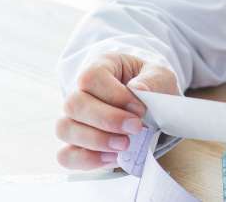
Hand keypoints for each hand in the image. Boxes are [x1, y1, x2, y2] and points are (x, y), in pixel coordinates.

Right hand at [55, 53, 178, 169]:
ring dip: (96, 141)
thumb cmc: (152, 85)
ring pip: (65, 129)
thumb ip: (152, 81)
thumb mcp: (160, 75)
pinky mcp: (76, 143)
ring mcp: (74, 118)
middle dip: (107, 120)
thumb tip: (137, 90)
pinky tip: (112, 157)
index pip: (90, 78)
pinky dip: (87, 159)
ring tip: (125, 144)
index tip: (140, 108)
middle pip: (74, 104)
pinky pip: (66, 155)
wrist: (153, 105)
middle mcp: (80, 91)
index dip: (114, 95)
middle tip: (136, 128)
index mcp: (101, 67)